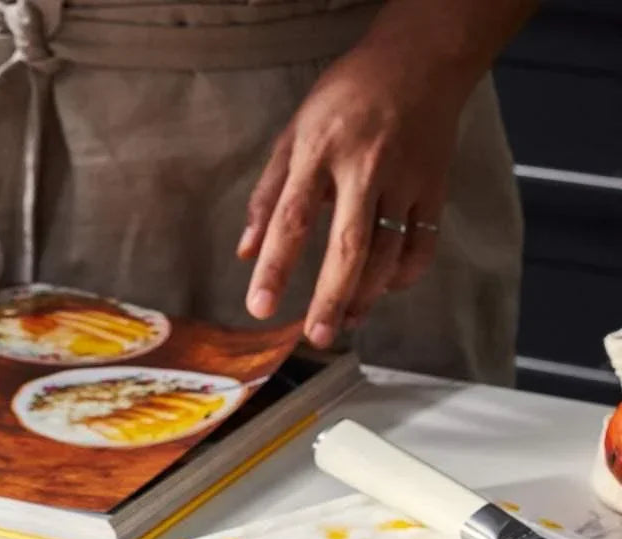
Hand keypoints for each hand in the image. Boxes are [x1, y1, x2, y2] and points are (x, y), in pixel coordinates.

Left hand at [239, 43, 465, 347]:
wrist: (420, 59)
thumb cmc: (346, 97)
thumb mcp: (294, 133)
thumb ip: (268, 194)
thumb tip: (245, 251)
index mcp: (320, 152)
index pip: (291, 218)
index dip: (274, 267)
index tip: (260, 307)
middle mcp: (365, 167)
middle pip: (348, 245)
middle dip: (331, 296)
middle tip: (316, 336)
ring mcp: (406, 179)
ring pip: (388, 252)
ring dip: (366, 294)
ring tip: (344, 320)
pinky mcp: (435, 187)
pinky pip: (423, 244)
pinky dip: (405, 275)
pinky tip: (384, 288)